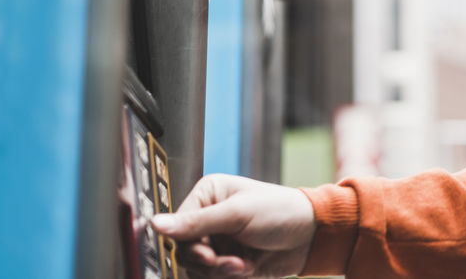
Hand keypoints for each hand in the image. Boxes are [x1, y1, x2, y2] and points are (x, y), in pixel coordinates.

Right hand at [150, 174, 315, 278]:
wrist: (311, 236)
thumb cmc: (280, 211)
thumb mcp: (237, 214)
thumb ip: (196, 223)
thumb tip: (155, 223)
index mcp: (207, 195)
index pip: (177, 226)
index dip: (188, 245)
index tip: (207, 254)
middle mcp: (208, 218)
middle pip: (184, 252)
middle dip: (209, 262)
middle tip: (231, 262)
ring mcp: (217, 241)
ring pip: (196, 269)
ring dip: (220, 272)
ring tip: (243, 265)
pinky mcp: (226, 261)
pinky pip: (212, 278)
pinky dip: (230, 278)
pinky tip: (248, 268)